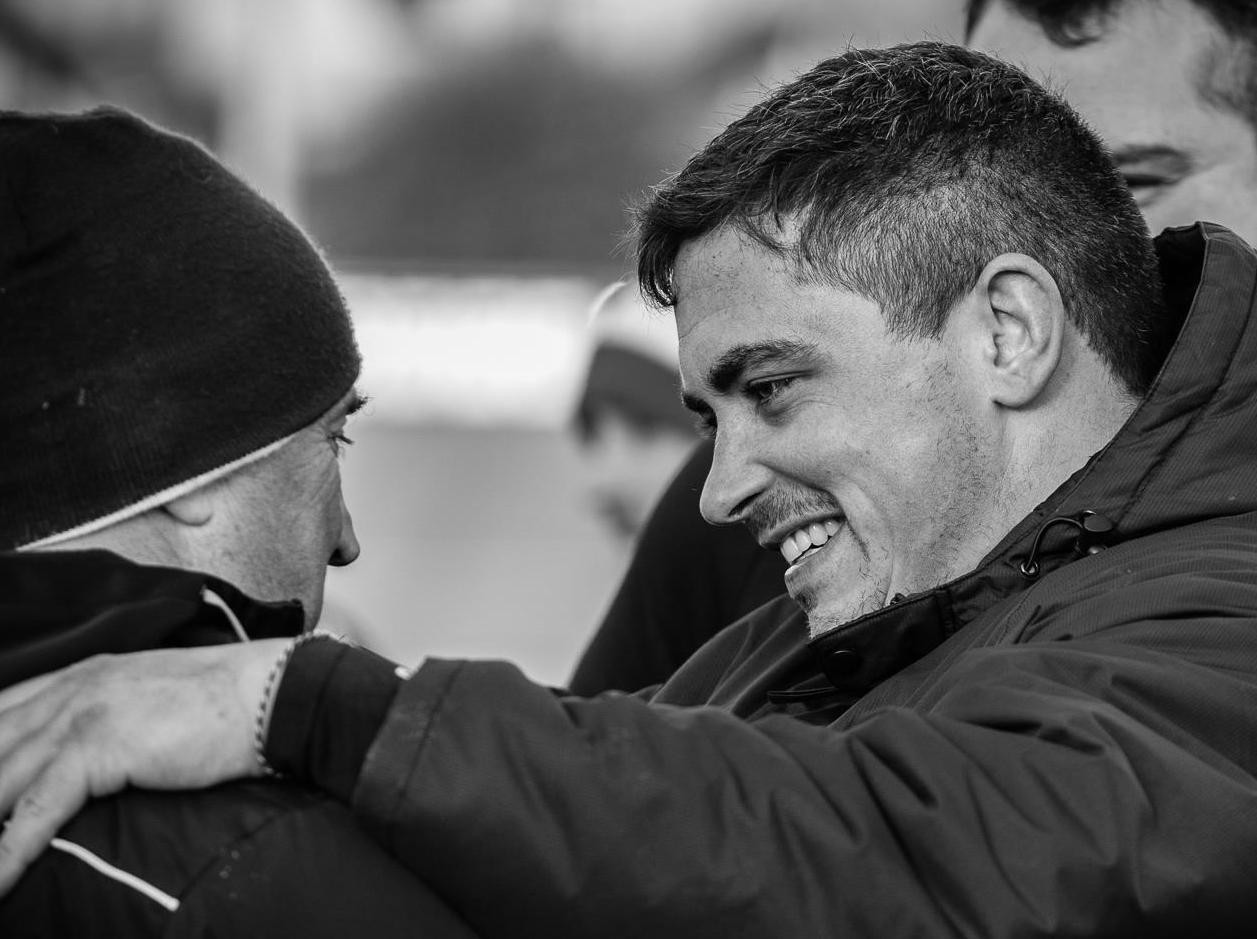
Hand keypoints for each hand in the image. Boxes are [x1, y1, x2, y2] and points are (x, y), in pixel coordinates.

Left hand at [0, 639, 288, 895]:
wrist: (272, 692)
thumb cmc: (230, 701)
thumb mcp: (157, 695)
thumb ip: (117, 714)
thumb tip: (103, 759)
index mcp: (85, 674)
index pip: (3, 711)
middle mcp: (72, 689)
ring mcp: (81, 716)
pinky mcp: (99, 748)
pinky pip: (34, 810)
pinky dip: (8, 851)